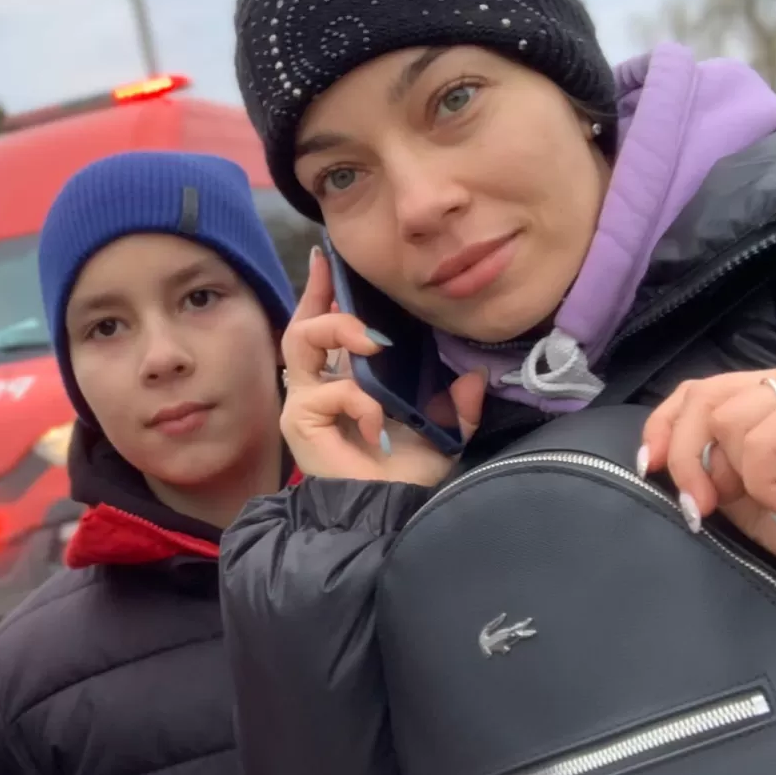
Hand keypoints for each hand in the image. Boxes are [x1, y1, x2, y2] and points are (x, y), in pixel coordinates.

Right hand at [279, 247, 485, 486]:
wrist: (391, 516)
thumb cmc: (407, 480)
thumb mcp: (445, 434)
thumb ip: (459, 406)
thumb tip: (476, 377)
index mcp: (347, 384)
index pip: (326, 328)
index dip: (323, 292)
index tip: (328, 258)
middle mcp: (319, 390)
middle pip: (302, 326)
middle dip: (318, 294)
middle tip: (336, 274)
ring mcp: (305, 405)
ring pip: (300, 342)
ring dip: (337, 331)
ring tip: (372, 342)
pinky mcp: (299, 424)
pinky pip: (327, 392)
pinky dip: (358, 400)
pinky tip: (378, 423)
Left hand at [641, 362, 775, 570]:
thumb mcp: (768, 506)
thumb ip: (726, 484)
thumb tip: (683, 477)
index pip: (701, 390)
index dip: (664, 425)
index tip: (648, 468)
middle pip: (701, 395)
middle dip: (683, 456)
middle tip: (700, 507)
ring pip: (726, 417)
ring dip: (737, 477)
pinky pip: (762, 439)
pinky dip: (765, 482)